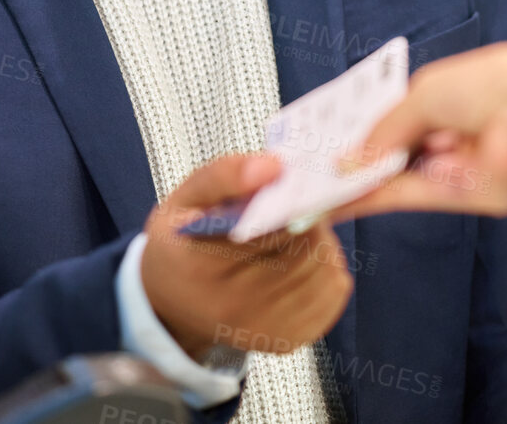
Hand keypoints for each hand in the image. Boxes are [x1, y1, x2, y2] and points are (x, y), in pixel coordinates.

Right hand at [141, 154, 354, 359]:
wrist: (172, 304)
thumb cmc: (183, 243)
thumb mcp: (185, 200)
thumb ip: (224, 176)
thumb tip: (273, 167)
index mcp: (202, 267)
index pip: (270, 227)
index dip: (291, 199)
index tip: (291, 182)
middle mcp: (233, 308)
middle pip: (304, 246)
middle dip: (308, 216)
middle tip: (294, 201)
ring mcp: (263, 329)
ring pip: (323, 266)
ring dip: (319, 240)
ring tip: (292, 230)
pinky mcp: (288, 340)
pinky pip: (333, 291)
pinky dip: (328, 267)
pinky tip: (302, 259)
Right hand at [331, 42, 506, 219]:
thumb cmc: (502, 86)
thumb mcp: (425, 94)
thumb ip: (386, 127)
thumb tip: (354, 156)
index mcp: (452, 91)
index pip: (397, 110)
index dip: (363, 123)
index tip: (329, 133)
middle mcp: (454, 128)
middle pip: (394, 145)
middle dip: (356, 152)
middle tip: (312, 162)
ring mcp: (456, 162)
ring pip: (395, 173)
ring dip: (356, 179)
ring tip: (314, 184)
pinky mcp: (459, 194)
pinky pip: (406, 197)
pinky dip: (371, 200)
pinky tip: (340, 201)